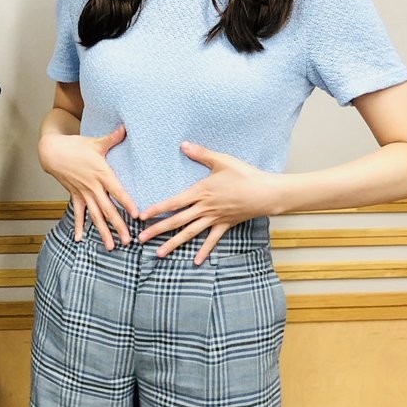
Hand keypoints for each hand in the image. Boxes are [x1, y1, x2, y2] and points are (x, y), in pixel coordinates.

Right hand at [38, 124, 137, 249]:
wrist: (52, 151)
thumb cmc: (75, 145)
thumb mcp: (95, 142)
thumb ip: (113, 138)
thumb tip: (126, 127)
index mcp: (101, 174)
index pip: (117, 191)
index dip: (127, 203)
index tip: (136, 215)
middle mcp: (93, 187)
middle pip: (108, 209)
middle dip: (118, 225)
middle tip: (128, 240)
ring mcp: (83, 193)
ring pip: (95, 215)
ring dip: (103, 231)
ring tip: (111, 246)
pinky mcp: (75, 195)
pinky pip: (78, 213)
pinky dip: (79, 226)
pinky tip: (80, 239)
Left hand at [138, 142, 281, 263]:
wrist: (266, 192)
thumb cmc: (245, 175)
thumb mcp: (222, 161)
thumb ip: (201, 154)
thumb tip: (183, 145)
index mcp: (201, 192)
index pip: (173, 203)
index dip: (157, 209)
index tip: (141, 216)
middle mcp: (204, 208)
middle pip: (176, 221)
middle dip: (157, 230)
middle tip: (140, 239)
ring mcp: (214, 219)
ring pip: (189, 233)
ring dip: (173, 244)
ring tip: (159, 253)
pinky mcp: (225, 225)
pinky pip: (212, 240)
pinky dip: (204, 251)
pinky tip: (195, 261)